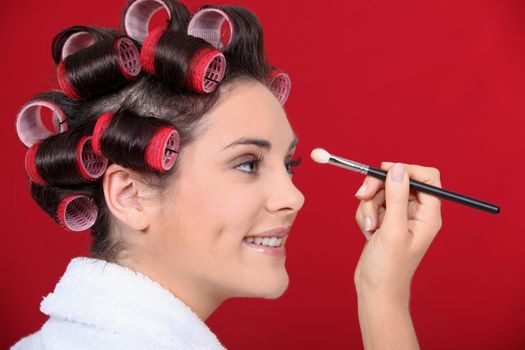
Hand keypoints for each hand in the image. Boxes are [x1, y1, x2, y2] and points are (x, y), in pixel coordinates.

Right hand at [353, 162, 441, 304]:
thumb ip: (397, 197)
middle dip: (377, 188)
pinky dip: (365, 214)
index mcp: (428, 215)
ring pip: (381, 192)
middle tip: (362, 195)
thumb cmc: (389, 268)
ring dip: (369, 205)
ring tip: (370, 227)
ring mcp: (399, 217)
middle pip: (398, 181)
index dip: (406, 169)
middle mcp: (416, 213)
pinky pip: (372, 204)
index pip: (427, 177)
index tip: (385, 170)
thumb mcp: (393, 230)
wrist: (375, 290)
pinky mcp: (385, 221)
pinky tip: (368, 233)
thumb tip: (399, 169)